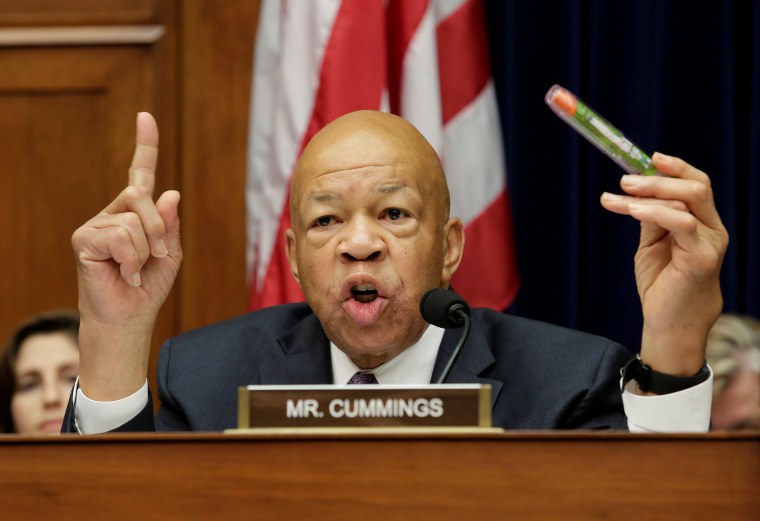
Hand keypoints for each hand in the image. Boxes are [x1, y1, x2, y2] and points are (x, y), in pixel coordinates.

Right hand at [71, 112, 181, 399]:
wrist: (130, 315)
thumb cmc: (149, 285)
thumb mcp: (170, 253)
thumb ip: (169, 224)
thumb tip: (170, 193)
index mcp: (136, 213)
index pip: (141, 173)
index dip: (145, 145)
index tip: (145, 116)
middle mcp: (114, 212)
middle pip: (141, 195)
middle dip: (158, 229)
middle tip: (157, 257)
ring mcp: (97, 224)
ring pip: (133, 221)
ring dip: (145, 251)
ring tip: (136, 270)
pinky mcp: (84, 239)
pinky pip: (119, 237)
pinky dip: (130, 260)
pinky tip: (124, 274)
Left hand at [600, 153, 727, 376]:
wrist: (670, 324)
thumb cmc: (662, 286)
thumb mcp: (652, 245)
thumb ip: (651, 219)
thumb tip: (637, 191)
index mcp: (702, 224)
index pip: (696, 184)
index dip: (676, 167)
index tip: (649, 158)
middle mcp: (712, 229)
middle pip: (695, 186)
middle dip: (658, 177)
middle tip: (625, 179)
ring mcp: (711, 242)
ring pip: (688, 200)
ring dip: (650, 192)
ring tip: (619, 194)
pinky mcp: (702, 257)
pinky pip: (681, 223)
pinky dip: (654, 211)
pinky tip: (630, 210)